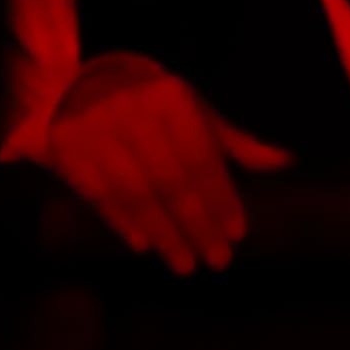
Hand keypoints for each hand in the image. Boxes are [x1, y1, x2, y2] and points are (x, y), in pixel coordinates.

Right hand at [38, 55, 280, 273]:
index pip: (200, 157)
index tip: (237, 233)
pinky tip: (145, 245)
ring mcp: (93, 131)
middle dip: (196, 225)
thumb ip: (236, 144)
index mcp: (170, 98)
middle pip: (169, 181)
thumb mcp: (198, 114)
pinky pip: (98, 195)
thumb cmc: (157, 107)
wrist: (89, 85)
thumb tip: (284, 161)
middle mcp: (130, 112)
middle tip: (217, 259)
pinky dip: (122, 223)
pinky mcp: (64, 149)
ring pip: (134, 193)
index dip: (220, 197)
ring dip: (163, 233)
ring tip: (185, 264)